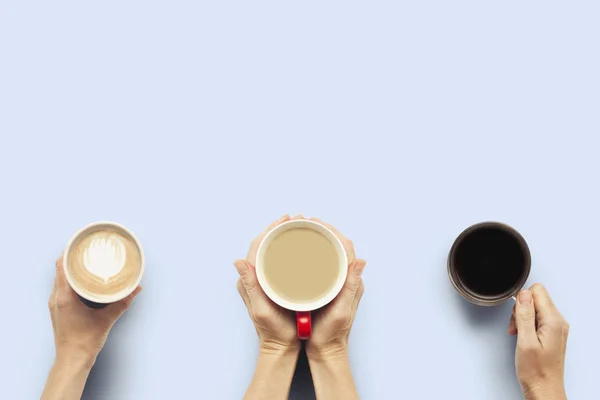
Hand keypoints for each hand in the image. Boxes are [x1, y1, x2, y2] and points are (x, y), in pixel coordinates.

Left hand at [49, 256, 141, 362]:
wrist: (72, 360)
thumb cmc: (85, 342)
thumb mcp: (107, 319)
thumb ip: (122, 303)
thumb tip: (136, 289)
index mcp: (64, 296)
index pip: (61, 266)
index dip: (69, 252)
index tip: (80, 243)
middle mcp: (56, 298)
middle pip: (60, 270)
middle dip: (72, 258)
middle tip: (87, 250)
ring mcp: (55, 304)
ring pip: (60, 279)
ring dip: (71, 269)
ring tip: (86, 262)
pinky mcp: (58, 309)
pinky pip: (62, 288)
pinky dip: (70, 280)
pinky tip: (83, 280)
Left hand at [234, 214, 298, 353]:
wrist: (279, 346)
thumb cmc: (272, 330)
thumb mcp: (260, 308)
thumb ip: (250, 285)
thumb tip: (238, 261)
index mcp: (249, 280)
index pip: (256, 247)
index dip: (269, 230)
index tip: (284, 220)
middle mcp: (254, 278)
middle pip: (264, 245)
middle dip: (278, 229)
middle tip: (295, 218)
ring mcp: (264, 281)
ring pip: (271, 252)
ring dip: (283, 237)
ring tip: (297, 226)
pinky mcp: (273, 285)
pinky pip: (278, 261)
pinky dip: (287, 250)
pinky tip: (299, 246)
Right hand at [305, 217, 365, 359]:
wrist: (327, 350)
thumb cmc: (332, 333)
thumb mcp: (342, 310)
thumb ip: (350, 286)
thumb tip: (361, 260)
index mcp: (352, 281)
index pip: (346, 247)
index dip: (332, 231)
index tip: (316, 222)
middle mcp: (347, 279)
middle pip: (337, 246)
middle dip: (323, 231)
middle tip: (306, 221)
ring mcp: (337, 283)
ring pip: (330, 254)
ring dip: (318, 239)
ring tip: (303, 229)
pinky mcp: (328, 288)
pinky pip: (323, 264)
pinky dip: (313, 252)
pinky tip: (301, 250)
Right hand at [509, 284, 568, 399]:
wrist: (544, 389)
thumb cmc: (536, 371)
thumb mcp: (525, 341)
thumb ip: (524, 315)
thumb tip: (523, 294)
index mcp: (553, 321)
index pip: (537, 291)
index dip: (521, 300)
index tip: (517, 315)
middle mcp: (558, 322)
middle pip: (535, 298)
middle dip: (520, 309)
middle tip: (516, 327)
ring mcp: (555, 327)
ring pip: (535, 307)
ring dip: (522, 318)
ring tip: (518, 334)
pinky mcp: (551, 333)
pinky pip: (537, 318)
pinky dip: (526, 324)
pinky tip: (522, 336)